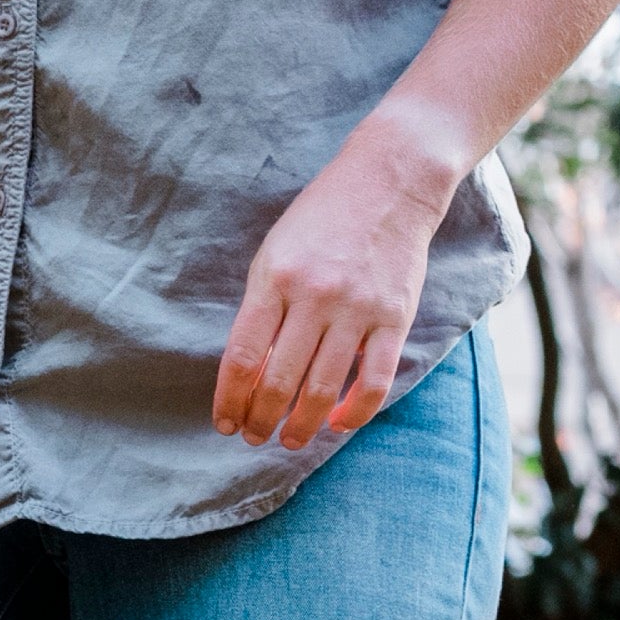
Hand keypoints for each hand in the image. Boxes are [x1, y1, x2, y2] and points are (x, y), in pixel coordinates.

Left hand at [214, 121, 458, 448]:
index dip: (230, 400)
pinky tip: (338, 423)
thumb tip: (250, 370)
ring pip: (323, 390)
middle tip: (252, 437)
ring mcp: (357, 308)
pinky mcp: (395, 316)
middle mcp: (314, 297)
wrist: (390, 178)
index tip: (224, 423)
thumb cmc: (323, 218)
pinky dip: (355, 412)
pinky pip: (374, 380)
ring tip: (289, 440)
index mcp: (276, 279)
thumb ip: (263, 307)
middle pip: (278, 382)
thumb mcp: (277, 252)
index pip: (243, 357)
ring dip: (301, 426)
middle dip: (260, 420)